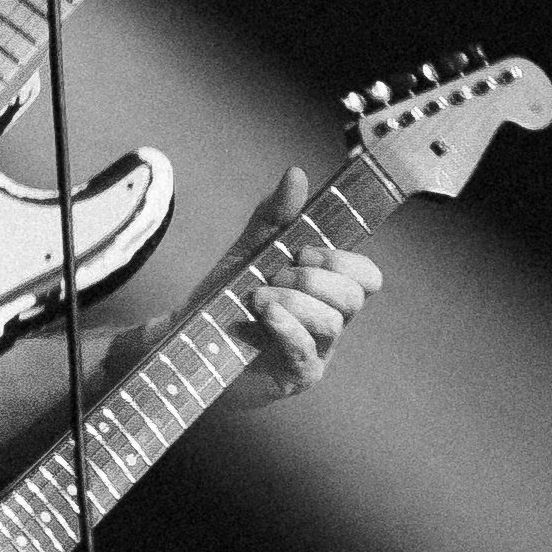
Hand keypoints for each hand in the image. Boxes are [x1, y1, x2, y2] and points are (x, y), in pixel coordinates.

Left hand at [201, 167, 382, 409]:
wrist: (185, 341)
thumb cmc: (224, 299)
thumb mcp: (249, 250)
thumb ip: (275, 216)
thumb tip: (297, 174)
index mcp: (326, 293)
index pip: (366, 277)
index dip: (342, 260)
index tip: (302, 251)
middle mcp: (329, 323)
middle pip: (353, 296)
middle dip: (311, 279)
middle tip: (273, 277)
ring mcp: (317, 352)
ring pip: (331, 322)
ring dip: (292, 301)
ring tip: (256, 298)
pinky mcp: (296, 377)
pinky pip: (307, 351)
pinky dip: (286, 326)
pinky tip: (263, 315)